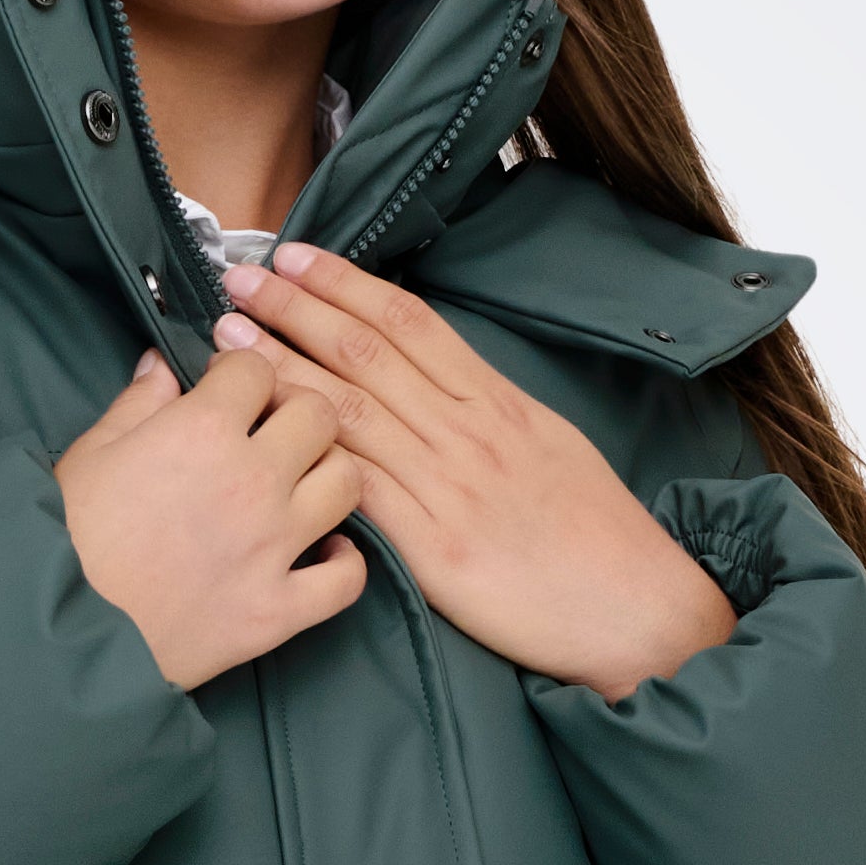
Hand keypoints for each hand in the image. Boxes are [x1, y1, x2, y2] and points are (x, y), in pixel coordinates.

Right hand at [55, 347, 367, 691]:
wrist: (58, 637)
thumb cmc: (65, 541)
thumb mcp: (87, 455)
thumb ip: (136, 404)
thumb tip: (163, 366)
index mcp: (201, 430)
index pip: (255, 369)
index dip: (240, 372)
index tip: (227, 388)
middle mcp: (252, 479)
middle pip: (318, 413)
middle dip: (294, 409)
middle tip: (270, 429)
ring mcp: (274, 547)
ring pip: (347, 481)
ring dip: (329, 473)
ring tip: (301, 483)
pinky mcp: (279, 610)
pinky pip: (347, 578)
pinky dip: (345, 562)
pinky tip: (324, 551)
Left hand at [214, 245, 735, 697]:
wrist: (637, 607)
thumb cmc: (597, 535)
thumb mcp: (552, 446)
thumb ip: (491, 412)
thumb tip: (443, 383)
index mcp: (498, 402)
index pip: (409, 322)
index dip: (344, 283)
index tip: (293, 257)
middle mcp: (470, 431)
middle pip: (368, 351)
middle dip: (295, 308)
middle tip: (236, 278)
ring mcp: (452, 486)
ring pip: (352, 410)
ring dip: (282, 369)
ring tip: (228, 339)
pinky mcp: (437, 546)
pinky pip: (362, 490)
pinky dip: (309, 455)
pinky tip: (266, 435)